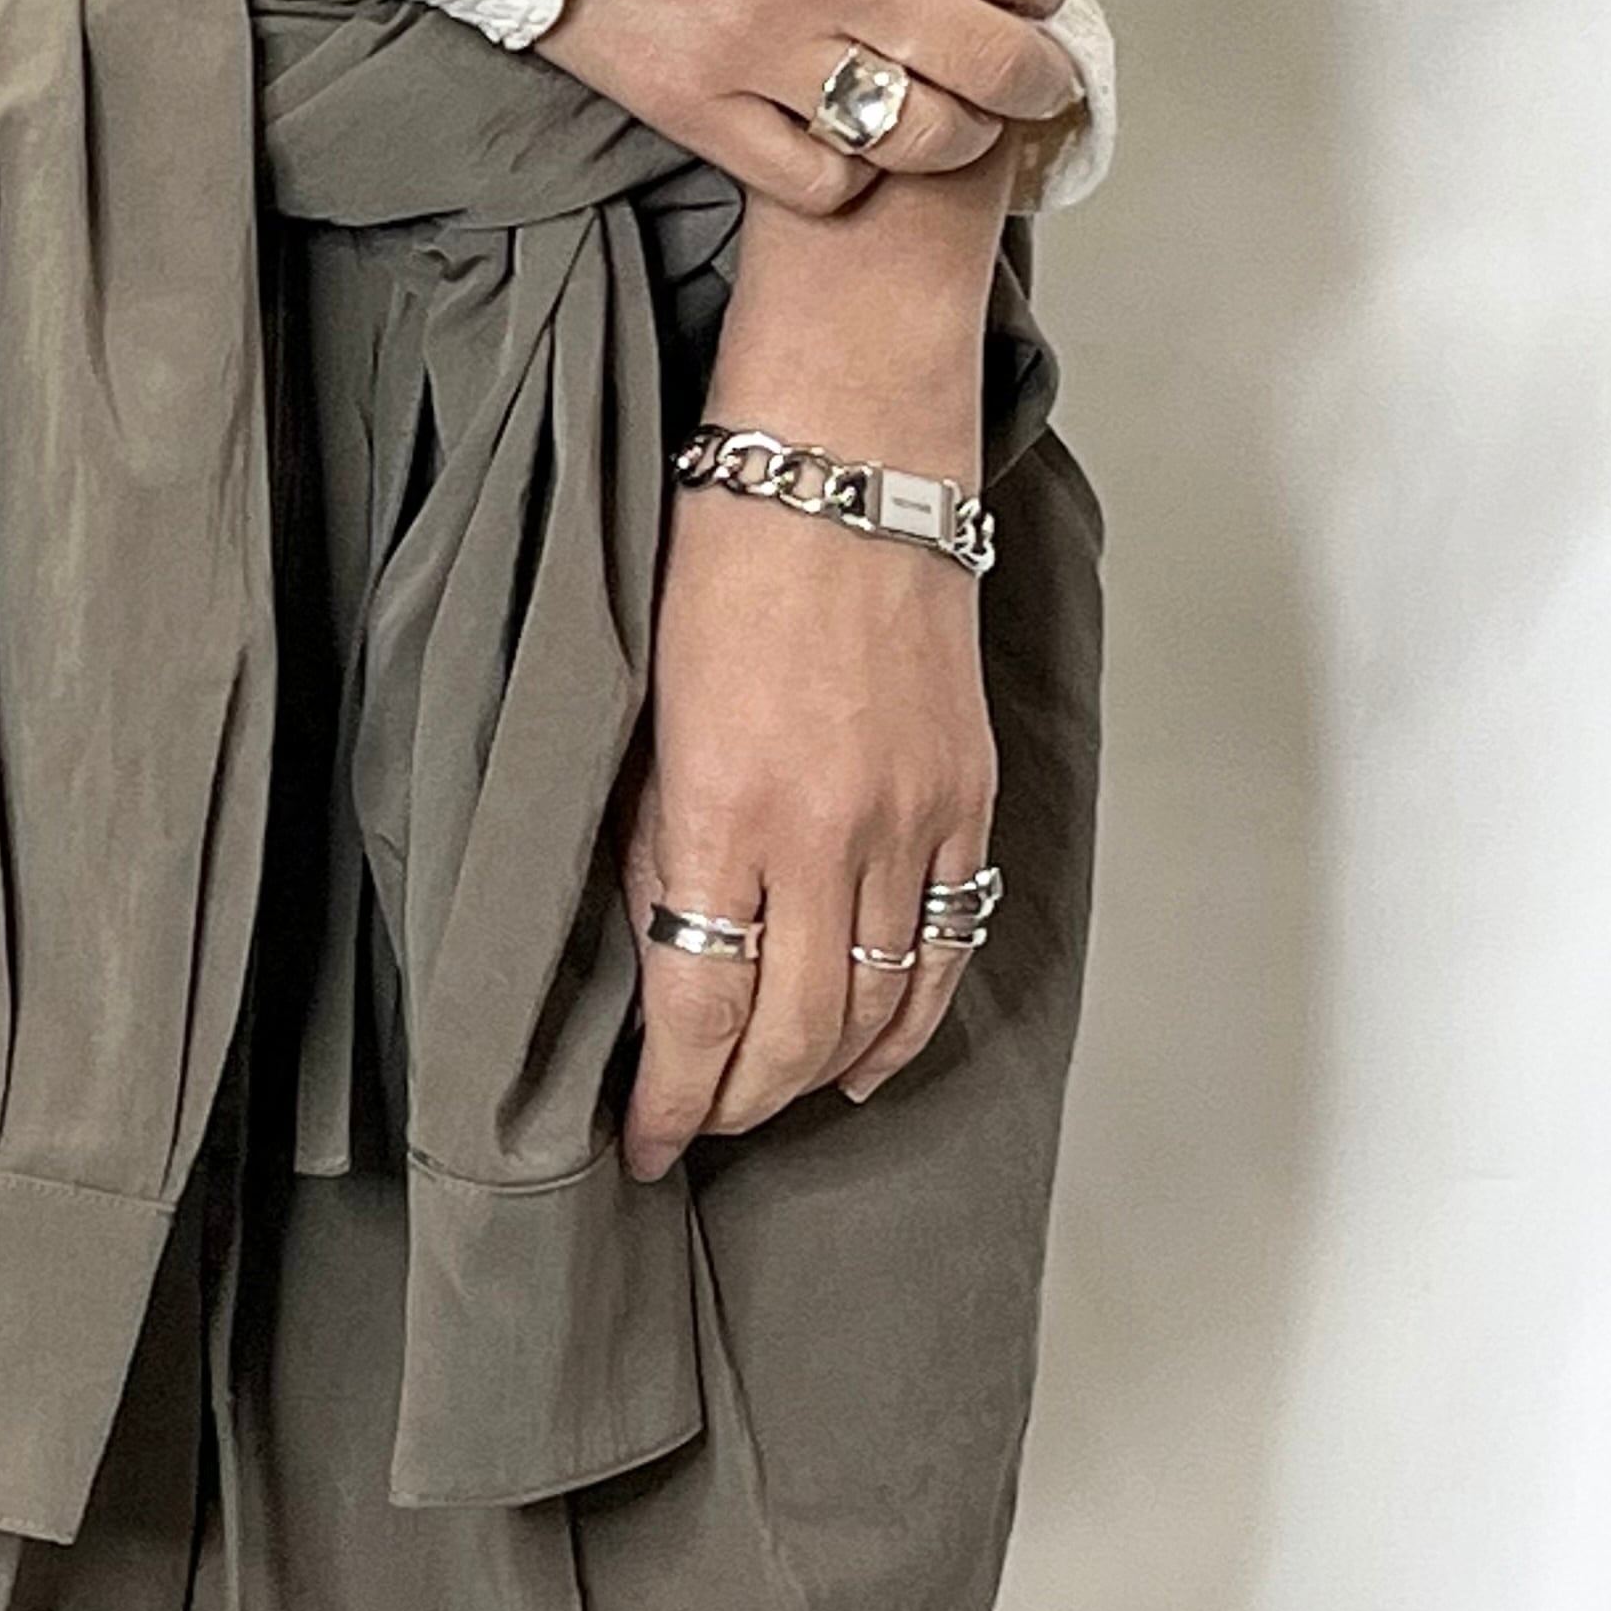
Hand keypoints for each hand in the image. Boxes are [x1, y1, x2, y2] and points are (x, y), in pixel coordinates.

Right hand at [534, 0, 1078, 216]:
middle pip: (992, 60)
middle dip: (1033, 78)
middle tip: (1031, 78)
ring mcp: (759, 45)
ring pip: (920, 136)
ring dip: (955, 136)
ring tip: (951, 121)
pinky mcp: (694, 103)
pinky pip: (815, 178)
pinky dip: (847, 173)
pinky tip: (842, 142)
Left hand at [616, 489, 996, 1173]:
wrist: (844, 466)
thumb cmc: (722, 558)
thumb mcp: (648, 709)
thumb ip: (656, 840)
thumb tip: (659, 954)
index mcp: (725, 810)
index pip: (701, 1012)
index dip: (672, 1100)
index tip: (644, 1144)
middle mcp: (829, 834)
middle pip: (792, 1033)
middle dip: (736, 1104)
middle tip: (695, 1126)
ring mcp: (911, 821)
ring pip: (874, 1008)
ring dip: (814, 1075)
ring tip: (764, 1101)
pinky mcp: (966, 799)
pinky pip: (945, 949)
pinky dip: (907, 1020)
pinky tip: (869, 1057)